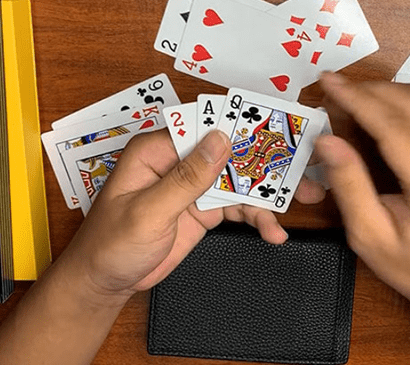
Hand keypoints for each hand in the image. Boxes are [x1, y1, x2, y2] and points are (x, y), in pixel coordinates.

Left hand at [61, 129, 324, 300]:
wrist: (106, 282)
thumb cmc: (110, 243)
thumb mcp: (148, 211)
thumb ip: (186, 177)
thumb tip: (219, 139)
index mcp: (158, 150)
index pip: (206, 128)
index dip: (242, 128)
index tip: (276, 131)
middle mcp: (178, 162)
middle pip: (229, 153)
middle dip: (266, 162)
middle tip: (302, 169)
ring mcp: (193, 186)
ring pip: (239, 181)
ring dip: (268, 193)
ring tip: (303, 201)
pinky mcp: (203, 209)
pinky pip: (236, 207)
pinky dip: (256, 218)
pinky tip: (273, 231)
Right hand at [315, 72, 409, 321]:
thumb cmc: (408, 265)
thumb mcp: (367, 235)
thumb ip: (348, 185)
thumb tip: (326, 138)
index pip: (395, 128)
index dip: (359, 101)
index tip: (327, 82)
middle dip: (369, 89)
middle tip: (331, 90)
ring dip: (385, 91)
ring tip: (348, 97)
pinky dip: (399, 100)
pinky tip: (374, 109)